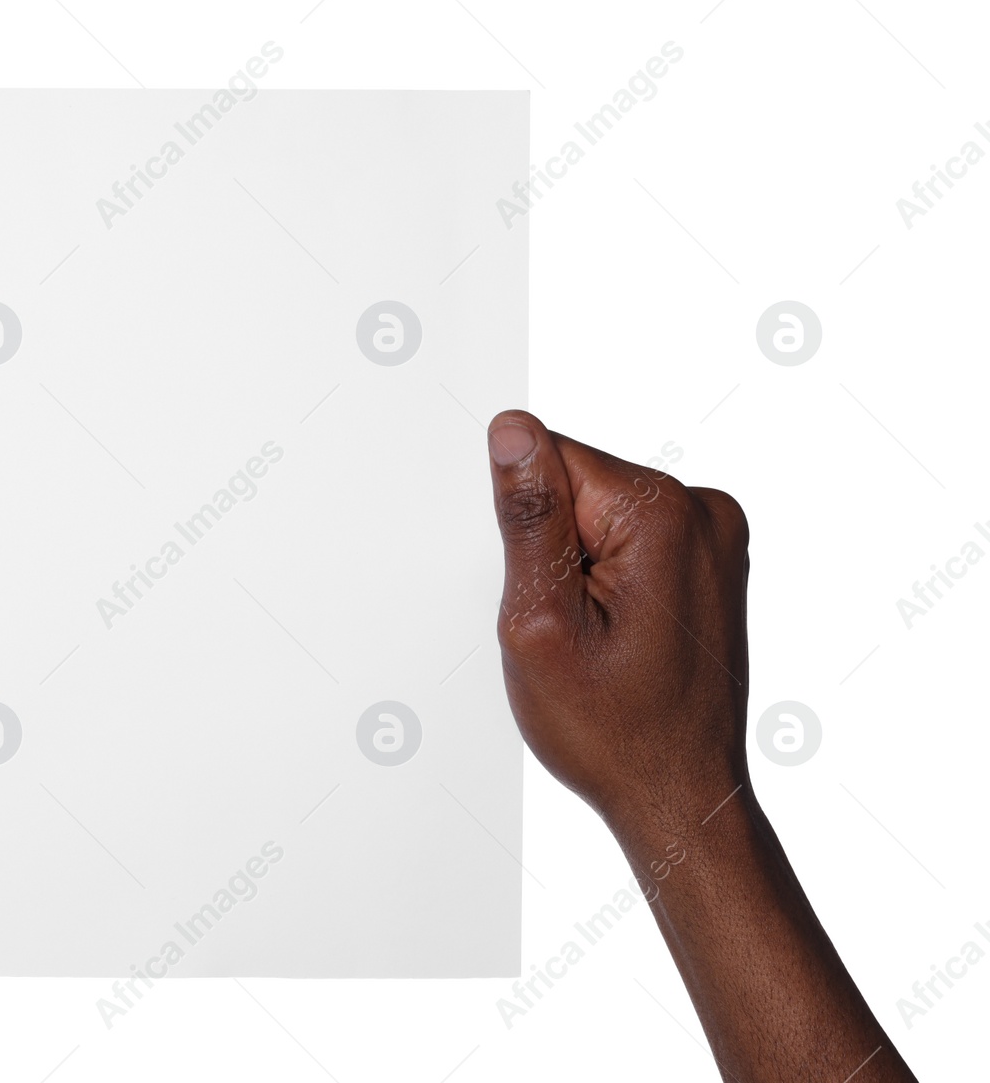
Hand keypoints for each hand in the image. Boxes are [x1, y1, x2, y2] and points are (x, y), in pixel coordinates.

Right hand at [486, 409, 747, 831]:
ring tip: (598, 640)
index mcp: (665, 514)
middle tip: (572, 630)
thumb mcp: (540, 622)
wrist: (680, 797)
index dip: (526, 531)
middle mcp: (705, 512)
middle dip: (554, 552)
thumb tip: (513, 431)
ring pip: (600, 516)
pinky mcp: (710, 560)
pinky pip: (628, 541)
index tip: (549, 595)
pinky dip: (607, 582)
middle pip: (579, 486)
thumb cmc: (614, 731)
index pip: (551, 460)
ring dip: (580, 572)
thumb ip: (529, 517)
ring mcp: (716, 537)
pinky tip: (618, 637)